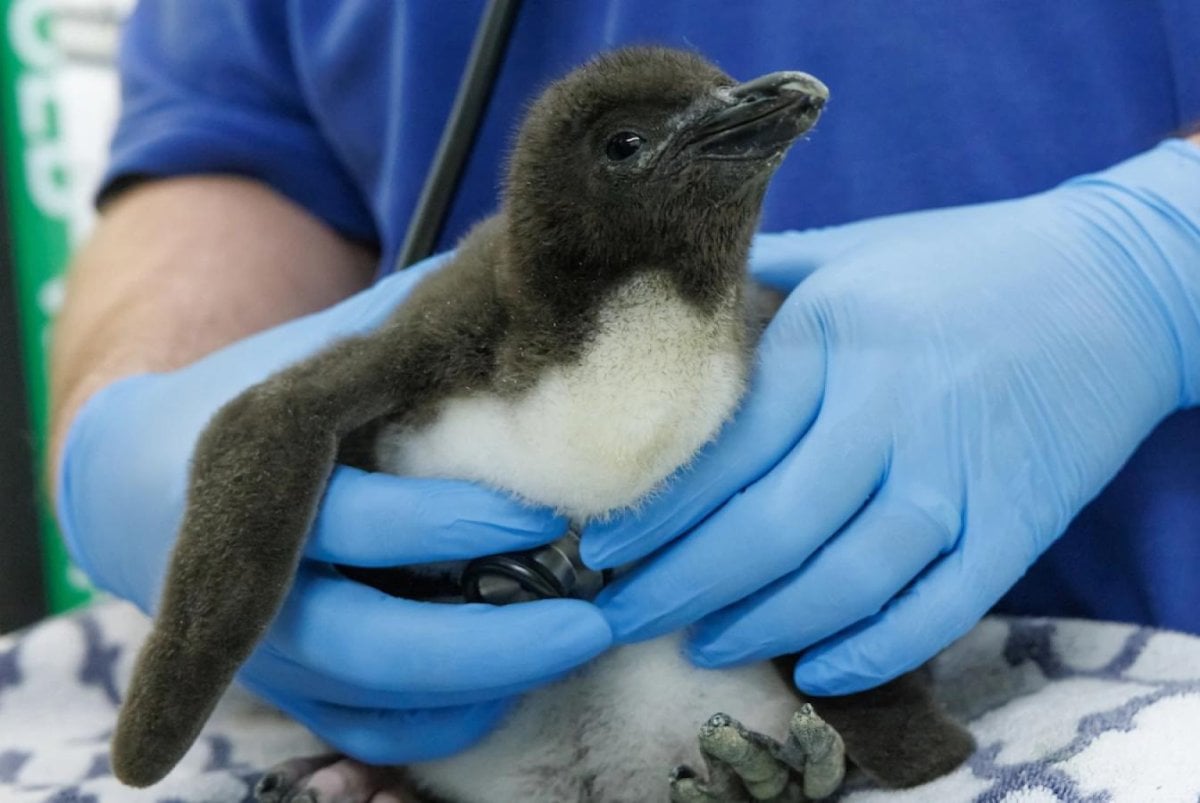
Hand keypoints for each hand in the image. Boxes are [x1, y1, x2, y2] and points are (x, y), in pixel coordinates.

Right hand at [56, 254, 611, 762]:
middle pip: (368, 641)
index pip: (358, 519)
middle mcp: (249, 581)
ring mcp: (267, 648)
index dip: (454, 522)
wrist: (139, 479)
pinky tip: (507, 684)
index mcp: (250, 474)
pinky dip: (443, 721)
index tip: (546, 513)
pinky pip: (372, 734)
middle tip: (592, 622)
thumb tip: (534, 288)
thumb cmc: (259, 392)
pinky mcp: (289, 689)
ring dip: (482, 685)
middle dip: (489, 643)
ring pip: (377, 701)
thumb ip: (411, 322)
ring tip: (575, 642)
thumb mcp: (323, 344)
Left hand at [582, 140, 1199, 694]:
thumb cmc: (966, 261)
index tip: (604, 545)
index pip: (726, 446)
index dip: (658, 509)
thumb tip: (677, 310)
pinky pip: (938, 608)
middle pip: (768, 527)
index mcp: (837, 336)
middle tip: (622, 616)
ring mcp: (958, 472)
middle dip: (681, 586)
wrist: (1120, 280)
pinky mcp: (1015, 522)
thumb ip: (765, 280)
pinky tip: (816, 670)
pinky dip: (875, 651)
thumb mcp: (857, 248)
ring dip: (761, 627)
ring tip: (701, 644)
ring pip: (843, 579)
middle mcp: (891, 408)